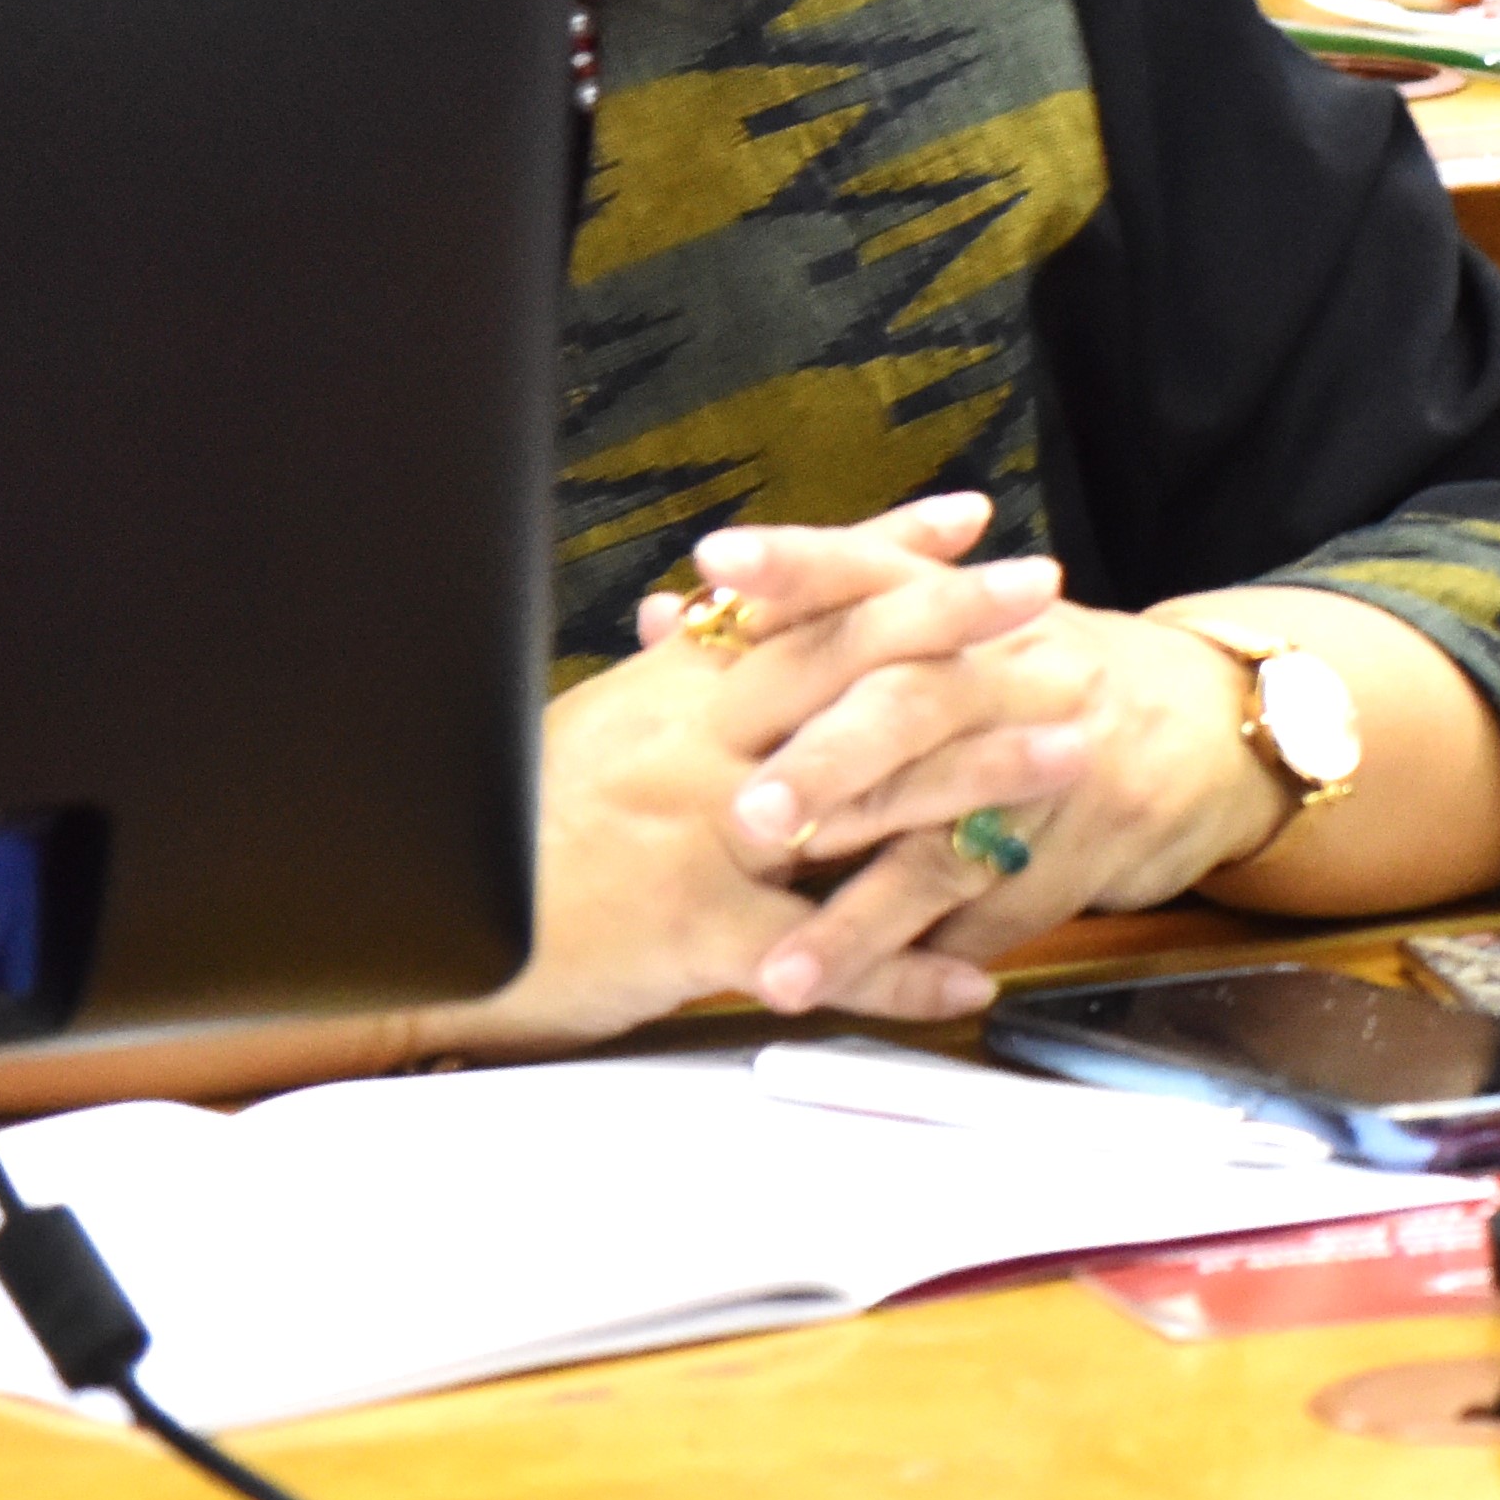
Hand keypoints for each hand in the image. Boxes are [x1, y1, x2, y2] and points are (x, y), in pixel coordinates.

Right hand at [445, 501, 1081, 1046]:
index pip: (796, 603)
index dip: (885, 555)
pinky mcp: (694, 933)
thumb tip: (711, 615)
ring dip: (979, 775)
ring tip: (1076, 754)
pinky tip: (972, 980)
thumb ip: (673, 683)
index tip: (973, 519)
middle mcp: (695, 748)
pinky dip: (900, 972)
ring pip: (863, 795)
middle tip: (1053, 596)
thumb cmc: (510, 833)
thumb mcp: (594, 733)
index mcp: (672, 694)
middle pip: (845, 665)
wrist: (423, 937)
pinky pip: (819, 953)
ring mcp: (700, 838)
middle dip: (958, 624)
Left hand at [760, 598, 1299, 997]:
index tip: (715, 562)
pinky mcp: (1096, 843)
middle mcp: (1014, 672)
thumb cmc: (1036, 679)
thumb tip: (660, 621)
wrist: (1216, 722)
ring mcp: (1064, 759)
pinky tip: (871, 998)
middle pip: (916, 706)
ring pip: (950, 843)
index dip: (800, 565)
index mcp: (964, 613)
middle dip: (832, 766)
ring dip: (862, 920)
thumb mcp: (950, 633)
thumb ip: (813, 631)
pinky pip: (999, 914)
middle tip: (749, 818)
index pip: (875, 571)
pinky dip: (930, 961)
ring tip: (782, 978)